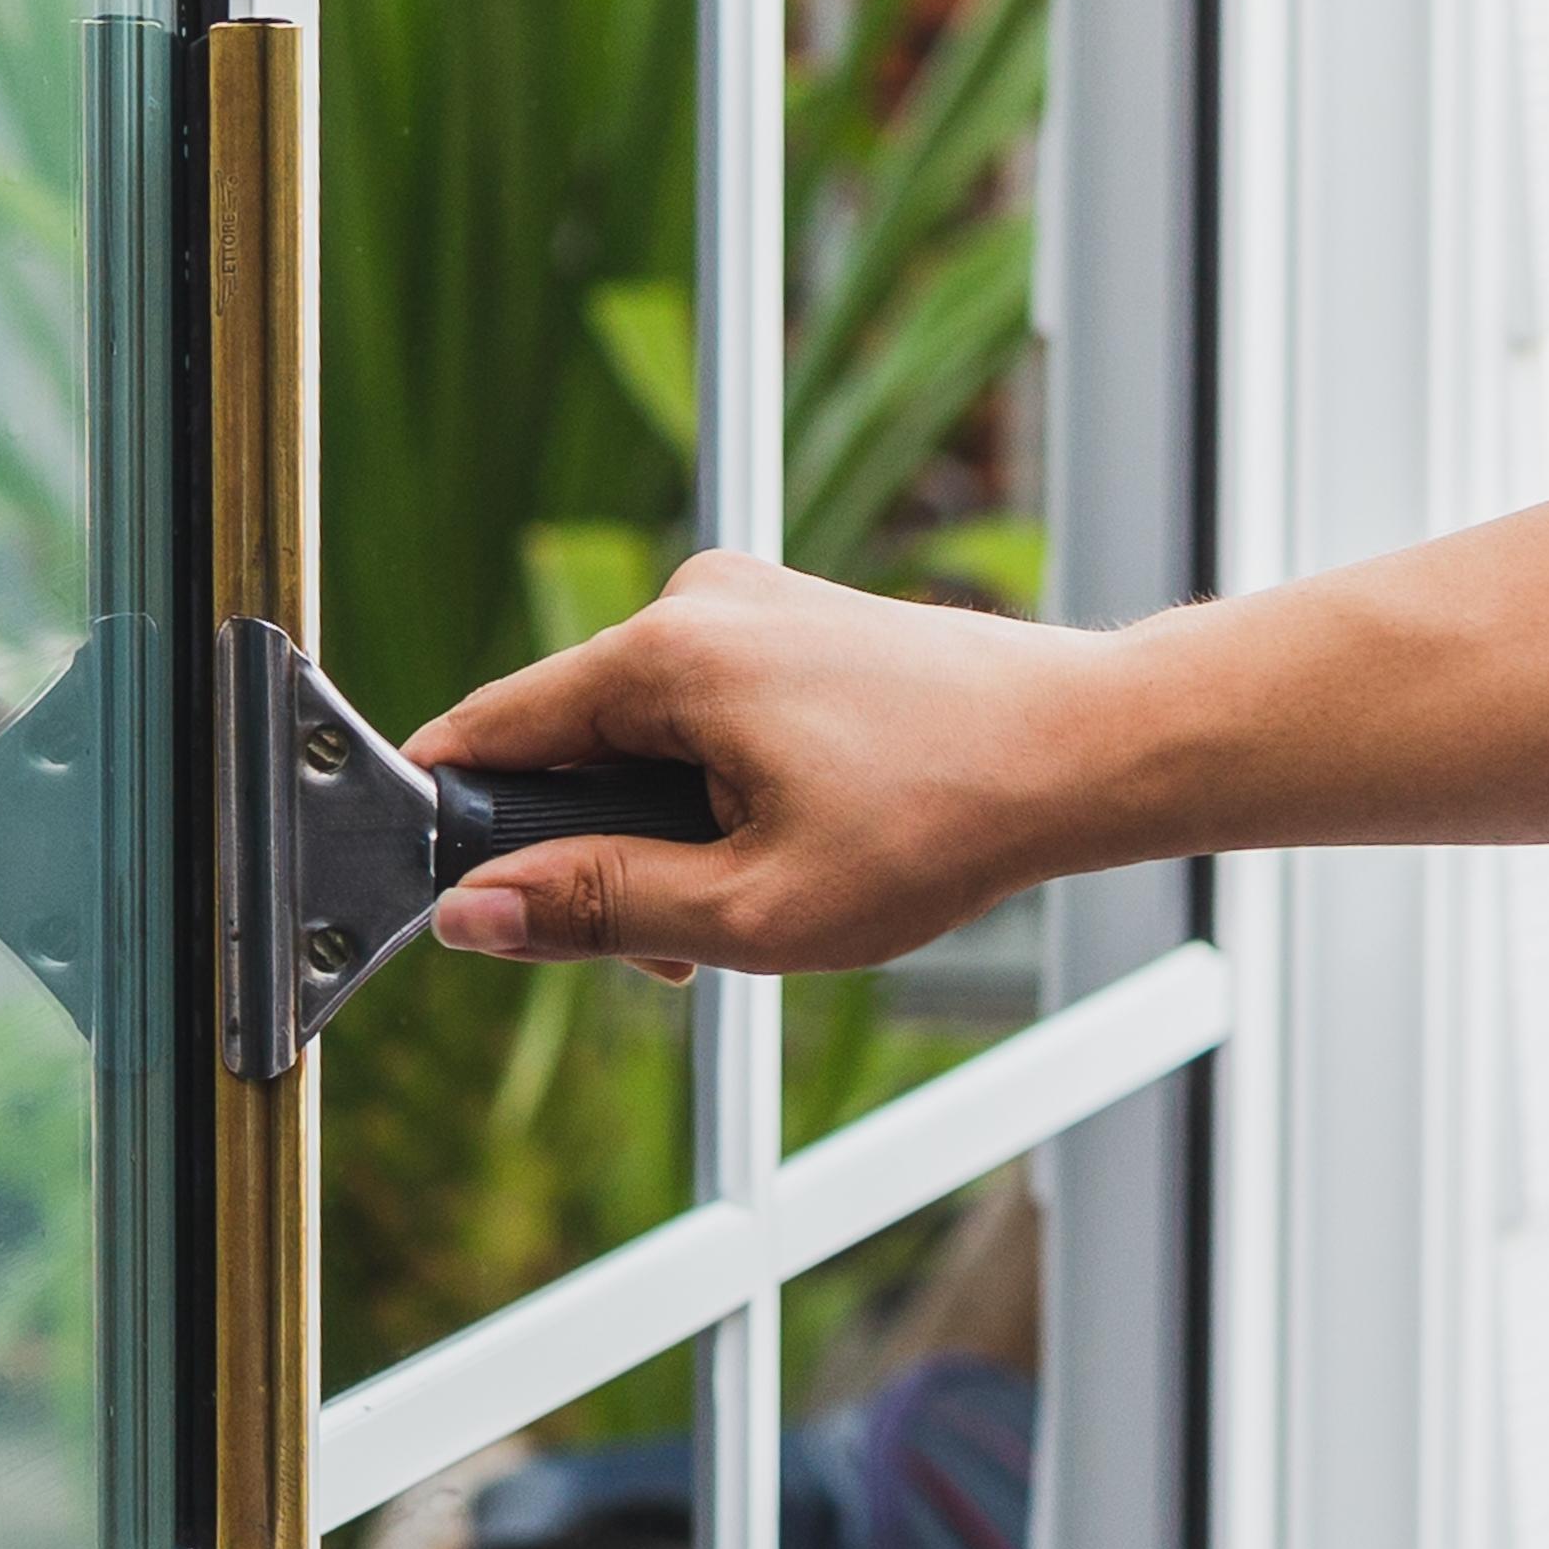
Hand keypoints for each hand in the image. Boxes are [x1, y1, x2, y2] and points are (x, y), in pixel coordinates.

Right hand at [410, 550, 1150, 973]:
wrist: (1090, 751)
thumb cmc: (943, 824)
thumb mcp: (748, 909)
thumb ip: (593, 909)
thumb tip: (469, 912)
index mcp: (666, 653)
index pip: (489, 730)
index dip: (458, 824)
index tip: (463, 902)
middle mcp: (696, 601)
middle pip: (567, 744)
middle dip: (596, 852)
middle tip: (673, 947)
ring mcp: (747, 603)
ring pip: (636, 739)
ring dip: (663, 832)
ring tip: (753, 900)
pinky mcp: (788, 622)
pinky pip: (696, 714)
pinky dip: (713, 790)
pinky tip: (783, 846)